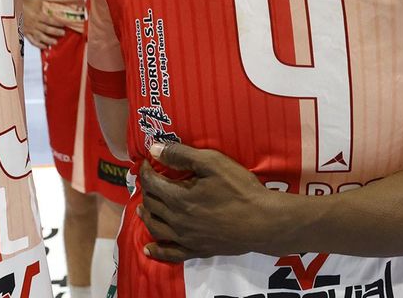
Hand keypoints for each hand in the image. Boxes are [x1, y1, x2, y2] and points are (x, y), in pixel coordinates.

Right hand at [19, 0, 66, 49]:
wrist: (16, 6)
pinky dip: (38, 44)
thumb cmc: (27, 2)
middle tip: (63, 33)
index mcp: (38, 15)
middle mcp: (34, 23)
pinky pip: (32, 40)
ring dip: (48, 40)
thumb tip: (57, 0)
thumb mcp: (38, 0)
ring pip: (40, 36)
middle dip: (56, 32)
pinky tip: (44, 47)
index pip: (50, 20)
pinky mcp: (25, 33)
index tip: (64, 25)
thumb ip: (47, 2)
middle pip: (46, 29)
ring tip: (55, 42)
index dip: (57, 23)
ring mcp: (30, 29)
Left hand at [138, 142, 281, 262]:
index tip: (146, 162)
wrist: (262, 221)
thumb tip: (154, 149)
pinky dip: (157, 251)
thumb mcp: (212, 163)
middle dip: (146, 190)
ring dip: (146, 216)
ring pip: (156, 228)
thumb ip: (182, 155)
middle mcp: (177, 220)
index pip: (152, 183)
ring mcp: (186, 238)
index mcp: (178, 197)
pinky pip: (170, 253)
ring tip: (141, 208)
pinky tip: (149, 249)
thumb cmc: (239, 189)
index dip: (145, 171)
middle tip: (148, 181)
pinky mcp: (197, 250)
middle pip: (152, 205)